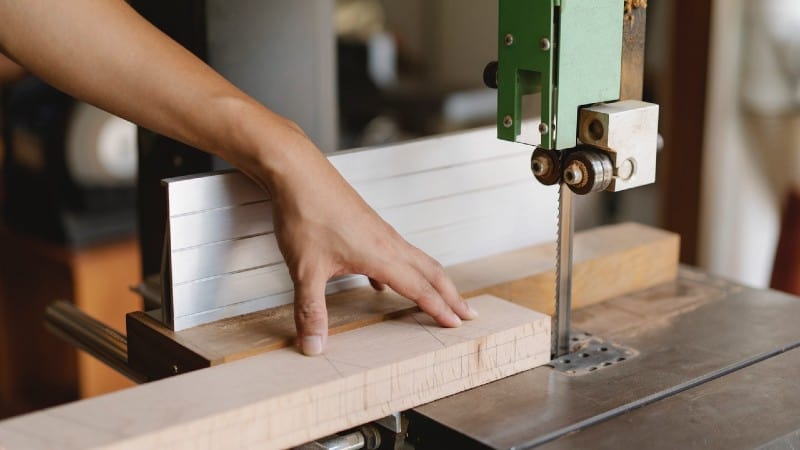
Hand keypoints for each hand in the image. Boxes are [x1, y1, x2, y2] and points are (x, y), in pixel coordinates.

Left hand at [252, 123, 477, 355]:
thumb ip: (310, 311)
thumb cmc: (305, 214)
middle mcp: (388, 242)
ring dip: (433, 279)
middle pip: (431, 271)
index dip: (439, 309)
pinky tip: (382, 282)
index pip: (419, 289)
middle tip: (468, 313)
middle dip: (451, 294)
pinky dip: (402, 269)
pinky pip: (395, 250)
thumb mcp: (305, 270)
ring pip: (416, 258)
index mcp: (381, 255)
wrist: (297, 172)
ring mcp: (379, 231)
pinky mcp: (367, 224)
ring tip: (440, 295)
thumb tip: (314, 347)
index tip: (457, 325)